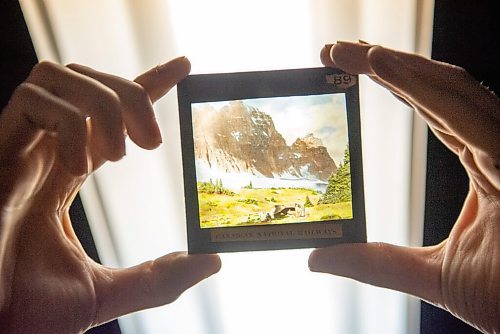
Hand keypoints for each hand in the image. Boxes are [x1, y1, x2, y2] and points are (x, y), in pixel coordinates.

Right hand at [0, 57, 220, 332]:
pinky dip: (68, 125)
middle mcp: (42, 153)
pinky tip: (79, 166)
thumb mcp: (107, 290)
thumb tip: (211, 260)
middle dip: (130, 93)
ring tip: (118, 154)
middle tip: (153, 141)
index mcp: (64, 174)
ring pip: (60, 76)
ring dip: (103, 105)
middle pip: (86, 80)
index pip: (108, 114)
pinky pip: (34, 102)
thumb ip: (159, 277)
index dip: (147, 83)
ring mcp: (18, 149)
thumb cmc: (27, 312)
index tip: (183, 70)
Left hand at [309, 42, 498, 332]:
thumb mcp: (431, 275)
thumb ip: (376, 263)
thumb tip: (317, 258)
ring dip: (400, 66)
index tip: (345, 71)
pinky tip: (383, 67)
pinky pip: (471, 116)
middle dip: (387, 65)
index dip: (393, 85)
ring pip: (453, 92)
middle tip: (335, 51)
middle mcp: (496, 148)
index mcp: (483, 163)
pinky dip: (426, 88)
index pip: (432, 111)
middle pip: (438, 92)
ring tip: (352, 52)